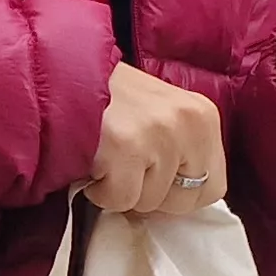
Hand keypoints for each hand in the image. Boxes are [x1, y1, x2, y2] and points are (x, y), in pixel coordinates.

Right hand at [86, 63, 226, 215]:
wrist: (61, 74)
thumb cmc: (109, 99)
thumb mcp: (160, 117)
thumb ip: (179, 153)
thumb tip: (179, 202)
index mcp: (204, 116)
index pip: (214, 187)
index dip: (179, 194)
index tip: (153, 181)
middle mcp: (189, 122)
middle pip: (184, 200)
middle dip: (151, 194)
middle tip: (126, 167)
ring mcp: (160, 133)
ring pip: (149, 202)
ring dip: (122, 189)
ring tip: (108, 155)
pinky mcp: (128, 146)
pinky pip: (120, 199)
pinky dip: (100, 191)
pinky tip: (94, 162)